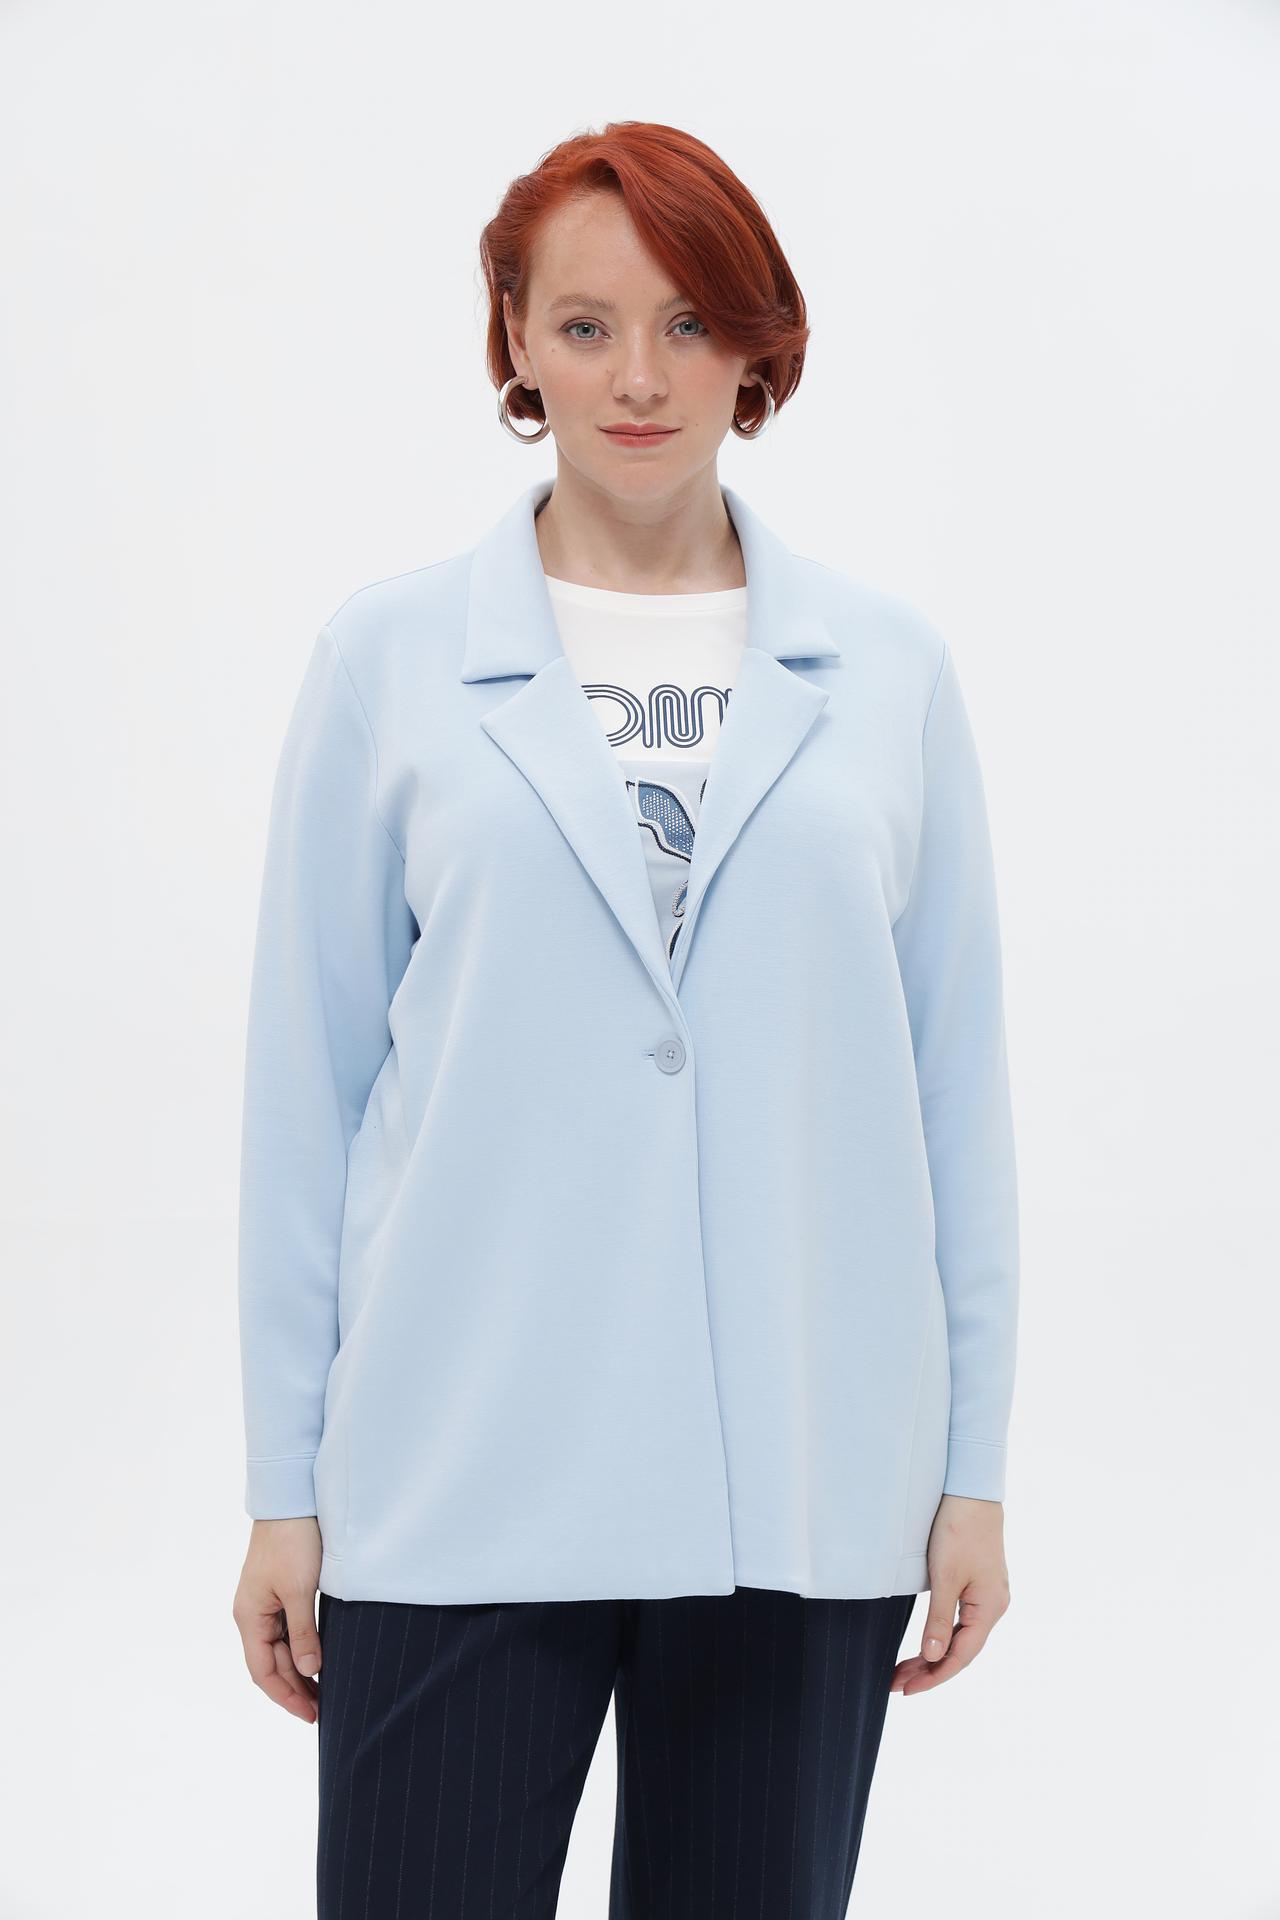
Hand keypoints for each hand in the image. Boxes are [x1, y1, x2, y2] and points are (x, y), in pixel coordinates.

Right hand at [233, 1517, 324, 1722]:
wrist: (291, 1499)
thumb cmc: (292, 1541)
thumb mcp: (299, 1590)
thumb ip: (303, 1634)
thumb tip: (308, 1671)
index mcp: (249, 1617)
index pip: (263, 1671)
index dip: (286, 1696)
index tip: (310, 1715)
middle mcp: (252, 1614)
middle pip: (270, 1663)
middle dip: (294, 1688)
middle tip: (323, 1709)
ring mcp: (263, 1604)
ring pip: (278, 1649)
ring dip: (298, 1671)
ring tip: (322, 1692)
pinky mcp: (278, 1592)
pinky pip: (285, 1632)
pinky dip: (299, 1649)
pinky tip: (316, 1659)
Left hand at [890, 1493, 1009, 1694]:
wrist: (971, 1491)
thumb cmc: (958, 1529)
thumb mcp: (945, 1576)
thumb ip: (939, 1619)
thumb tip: (934, 1658)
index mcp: (989, 1608)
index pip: (960, 1656)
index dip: (933, 1677)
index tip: (906, 1690)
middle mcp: (993, 1606)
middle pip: (960, 1650)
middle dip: (929, 1670)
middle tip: (897, 1684)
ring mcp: (988, 1595)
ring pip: (960, 1636)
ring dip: (934, 1654)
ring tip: (905, 1670)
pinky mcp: (980, 1584)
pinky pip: (961, 1621)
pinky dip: (942, 1636)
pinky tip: (927, 1644)